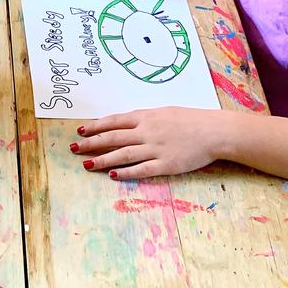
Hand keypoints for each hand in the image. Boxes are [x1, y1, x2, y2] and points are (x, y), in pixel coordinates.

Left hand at [71, 107, 228, 179]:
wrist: (213, 131)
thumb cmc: (189, 119)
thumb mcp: (162, 112)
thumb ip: (143, 118)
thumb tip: (124, 123)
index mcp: (144, 117)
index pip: (113, 121)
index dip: (95, 126)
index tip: (80, 131)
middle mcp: (146, 132)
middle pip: (112, 138)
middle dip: (91, 143)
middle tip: (74, 148)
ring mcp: (155, 148)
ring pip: (122, 154)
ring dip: (102, 159)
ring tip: (87, 165)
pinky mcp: (166, 164)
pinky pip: (141, 169)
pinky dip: (125, 172)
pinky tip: (112, 175)